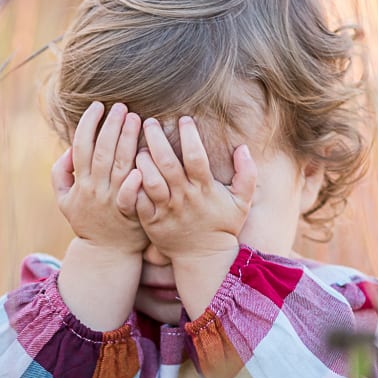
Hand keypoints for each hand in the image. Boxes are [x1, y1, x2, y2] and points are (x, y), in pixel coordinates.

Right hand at [51, 102, 145, 253]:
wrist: (106, 254)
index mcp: (81, 182)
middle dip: (111, 126)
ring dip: (128, 140)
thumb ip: (60, 173)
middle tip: (121, 106)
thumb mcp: (64, 200)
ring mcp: (113, 201)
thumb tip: (68, 150)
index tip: (98, 106)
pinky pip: (131, 196)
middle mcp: (96, 189)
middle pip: (103, 151)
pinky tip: (142, 161)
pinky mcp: (130, 214)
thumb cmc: (88, 221)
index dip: (88, 124)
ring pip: (120, 166)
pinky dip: (135, 182)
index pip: (81, 146)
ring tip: (136, 118)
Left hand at [134, 116, 256, 262]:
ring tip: (140, 146)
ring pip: (150, 180)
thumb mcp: (242, 202)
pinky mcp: (151, 221)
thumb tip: (242, 147)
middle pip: (167, 164)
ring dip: (143, 160)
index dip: (190, 136)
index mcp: (205, 190)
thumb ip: (247, 174)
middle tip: (150, 122)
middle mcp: (184, 198)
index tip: (185, 119)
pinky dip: (133, 184)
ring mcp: (166, 210)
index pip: (197, 157)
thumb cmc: (223, 225)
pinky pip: (138, 199)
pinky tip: (130, 169)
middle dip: (157, 140)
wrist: (204, 258)